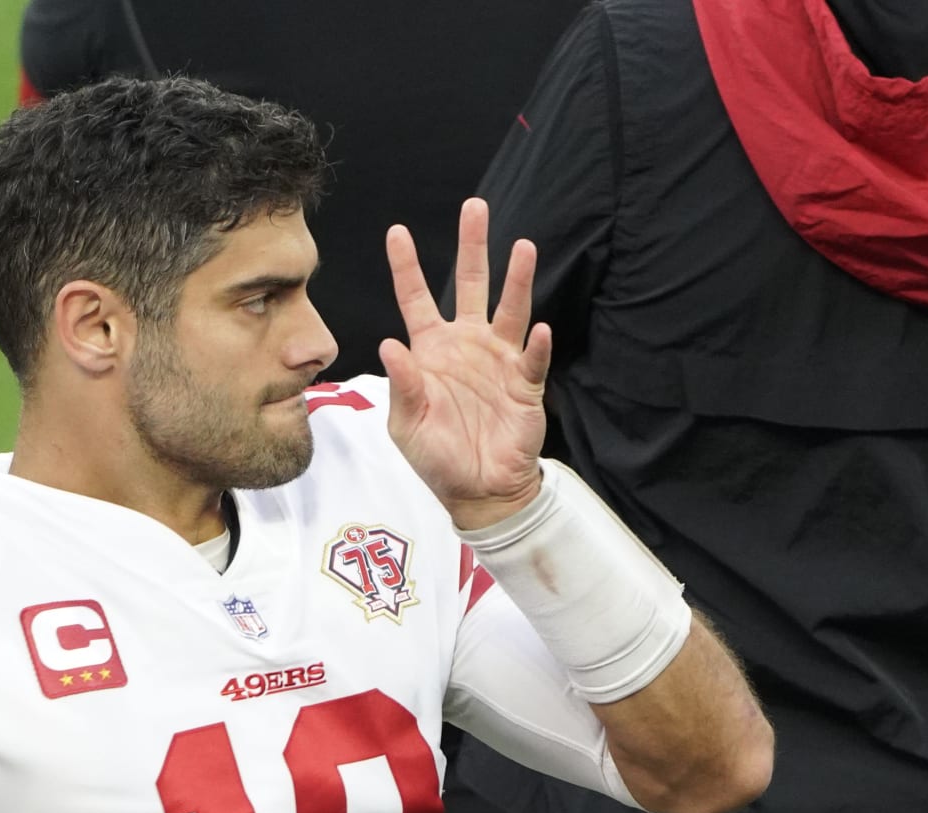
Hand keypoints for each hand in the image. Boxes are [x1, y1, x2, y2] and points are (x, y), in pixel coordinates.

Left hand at [378, 198, 551, 529]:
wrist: (477, 490)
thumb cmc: (437, 456)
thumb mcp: (406, 423)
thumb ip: (400, 384)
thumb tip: (388, 344)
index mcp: (432, 351)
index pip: (416, 298)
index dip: (407, 266)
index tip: (397, 231)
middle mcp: (467, 345)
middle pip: (472, 285)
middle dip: (473, 247)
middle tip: (475, 207)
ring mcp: (499, 361)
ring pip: (510, 309)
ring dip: (518, 280)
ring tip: (522, 247)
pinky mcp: (526, 384)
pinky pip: (533, 359)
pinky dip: (536, 346)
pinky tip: (539, 331)